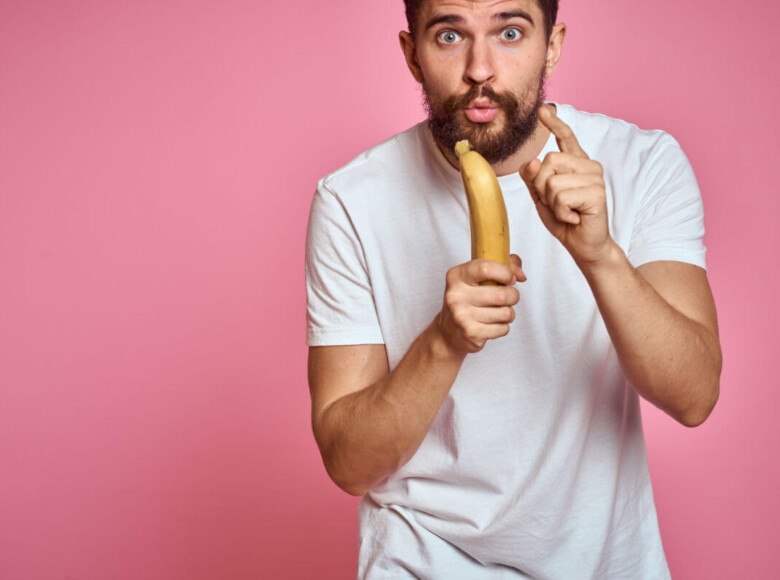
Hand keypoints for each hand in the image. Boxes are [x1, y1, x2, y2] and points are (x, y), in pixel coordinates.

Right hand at [437, 255, 525, 353]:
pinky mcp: (471, 333)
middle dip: (513, 296)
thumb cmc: (468, 300)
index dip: (505, 272)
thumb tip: (520, 275)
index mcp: (456, 276)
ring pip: (506, 313)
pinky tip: (491, 325)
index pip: (485, 268)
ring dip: (509, 313)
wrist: (448, 332)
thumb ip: (502, 266)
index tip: (510, 278)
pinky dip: (502, 327)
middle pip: (502, 294)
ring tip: (499, 312)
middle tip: (508, 297)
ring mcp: (462, 315)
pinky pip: (503, 329)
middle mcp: (456, 295)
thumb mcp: (476, 278)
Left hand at [520, 104, 614, 266]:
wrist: (584, 245)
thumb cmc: (565, 221)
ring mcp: (594, 177)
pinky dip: (561, 212)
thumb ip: (534, 180)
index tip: (543, 110)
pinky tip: (574, 217)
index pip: (566, 138)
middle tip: (556, 205)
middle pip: (549, 162)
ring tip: (567, 212)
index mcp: (576, 164)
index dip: (555, 124)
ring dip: (552, 203)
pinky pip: (561, 197)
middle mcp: (588, 166)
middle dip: (542, 188)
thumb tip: (531, 161)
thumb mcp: (542, 199)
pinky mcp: (597, 192)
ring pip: (553, 181)